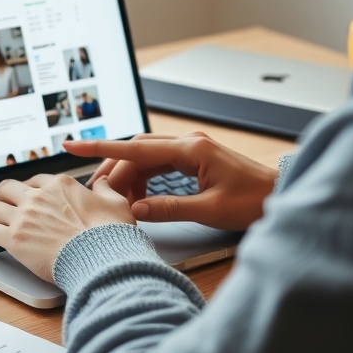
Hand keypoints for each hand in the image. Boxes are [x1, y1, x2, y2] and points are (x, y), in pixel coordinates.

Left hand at [0, 174, 134, 281]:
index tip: (24, 198)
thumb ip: (105, 189)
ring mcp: (24, 217)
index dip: (27, 189)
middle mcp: (38, 196)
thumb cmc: (111, 234)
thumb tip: (103, 181)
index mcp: (60, 185)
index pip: (35, 180)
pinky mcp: (15, 239)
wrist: (102, 259)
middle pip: (6, 188)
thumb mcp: (116, 203)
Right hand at [63, 132, 276, 230]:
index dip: (100, 147)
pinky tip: (140, 197)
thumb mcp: (210, 211)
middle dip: (113, 169)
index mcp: (191, 149)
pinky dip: (143, 178)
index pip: (135, 147)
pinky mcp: (194, 157)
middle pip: (136, 150)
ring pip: (145, 156)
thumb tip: (135, 210)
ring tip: (119, 201)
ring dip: (128, 176)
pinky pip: (157, 162)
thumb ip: (169, 209)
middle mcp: (188, 142)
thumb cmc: (254, 201)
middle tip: (98, 194)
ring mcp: (191, 148)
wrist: (281, 195)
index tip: (71, 145)